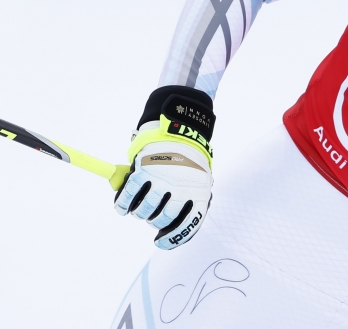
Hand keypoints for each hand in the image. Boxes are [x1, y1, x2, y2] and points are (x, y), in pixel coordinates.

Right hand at [114, 87, 215, 248]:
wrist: (181, 131)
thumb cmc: (190, 163)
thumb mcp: (199, 182)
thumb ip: (189, 205)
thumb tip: (170, 234)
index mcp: (199, 193)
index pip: (188, 225)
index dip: (173, 239)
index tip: (160, 243)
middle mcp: (181, 188)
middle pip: (162, 219)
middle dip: (155, 221)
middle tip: (153, 215)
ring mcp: (161, 180)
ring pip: (143, 211)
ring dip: (140, 212)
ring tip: (142, 206)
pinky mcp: (144, 171)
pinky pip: (128, 197)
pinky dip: (122, 205)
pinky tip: (123, 207)